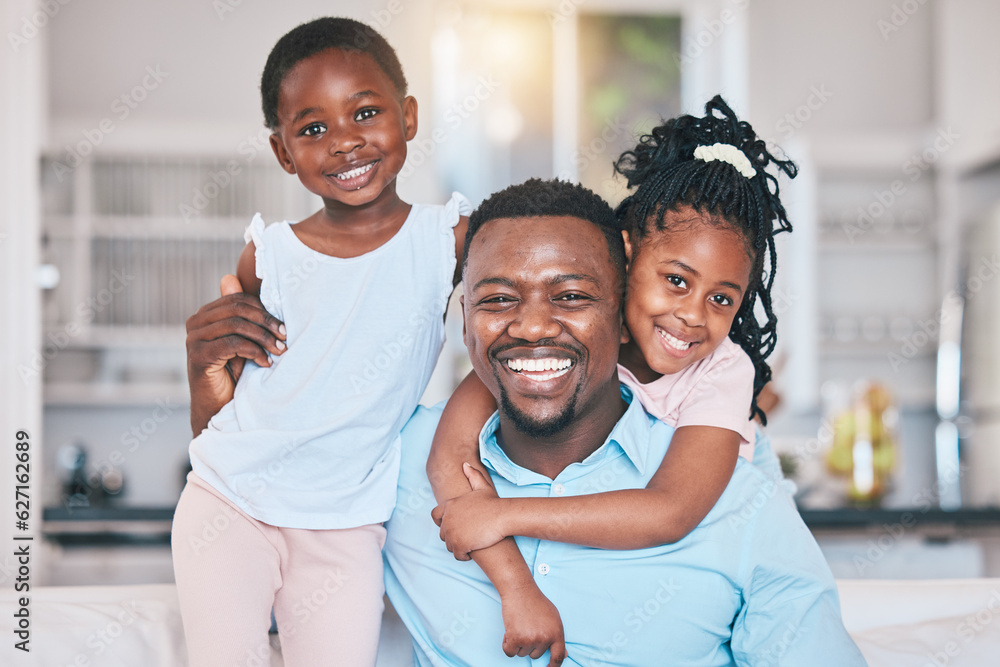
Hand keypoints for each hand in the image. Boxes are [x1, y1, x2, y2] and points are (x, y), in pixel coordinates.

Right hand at [186, 275, 285, 433]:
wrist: (218, 406)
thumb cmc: (233, 372)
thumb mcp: (242, 340)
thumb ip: (241, 314)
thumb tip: (231, 277)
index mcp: (206, 314)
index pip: (239, 299)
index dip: (264, 310)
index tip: (284, 327)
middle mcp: (195, 323)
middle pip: (238, 309)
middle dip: (267, 322)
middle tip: (285, 338)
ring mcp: (193, 338)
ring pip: (237, 325)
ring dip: (264, 338)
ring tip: (279, 351)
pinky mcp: (197, 355)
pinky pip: (231, 344)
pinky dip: (254, 351)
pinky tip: (265, 363)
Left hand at [431, 463, 506, 559]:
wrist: (502, 517)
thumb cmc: (493, 503)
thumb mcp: (482, 486)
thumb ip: (472, 475)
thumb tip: (465, 464)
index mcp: (450, 505)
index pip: (434, 515)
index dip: (441, 522)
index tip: (449, 526)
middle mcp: (447, 519)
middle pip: (443, 533)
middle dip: (453, 536)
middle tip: (466, 536)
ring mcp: (452, 532)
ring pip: (449, 545)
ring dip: (458, 546)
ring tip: (470, 544)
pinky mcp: (459, 544)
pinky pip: (456, 554)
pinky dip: (463, 555)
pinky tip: (471, 552)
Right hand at [500, 584, 566, 665]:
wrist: (519, 590)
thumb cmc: (535, 601)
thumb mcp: (553, 616)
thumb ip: (557, 636)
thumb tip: (564, 654)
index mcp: (557, 633)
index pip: (558, 657)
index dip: (553, 666)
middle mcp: (545, 638)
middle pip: (535, 655)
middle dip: (529, 645)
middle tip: (527, 628)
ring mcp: (530, 639)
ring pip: (522, 653)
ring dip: (518, 643)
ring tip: (519, 625)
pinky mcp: (516, 638)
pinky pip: (509, 652)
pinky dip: (507, 644)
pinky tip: (510, 631)